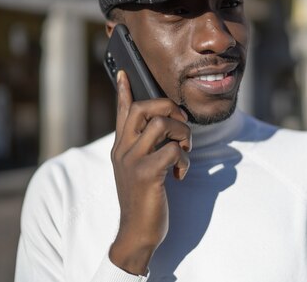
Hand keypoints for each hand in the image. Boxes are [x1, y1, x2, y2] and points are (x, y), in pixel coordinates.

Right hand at [108, 70, 190, 275]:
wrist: (136, 233)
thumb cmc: (143, 199)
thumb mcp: (137, 169)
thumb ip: (144, 147)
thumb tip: (162, 126)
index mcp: (121, 147)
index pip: (122, 111)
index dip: (124, 90)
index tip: (123, 72)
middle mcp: (123, 149)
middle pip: (145, 108)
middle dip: (170, 108)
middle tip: (182, 124)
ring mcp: (133, 160)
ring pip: (163, 124)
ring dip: (183, 135)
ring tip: (184, 152)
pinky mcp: (147, 174)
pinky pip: (174, 151)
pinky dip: (185, 160)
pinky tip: (180, 175)